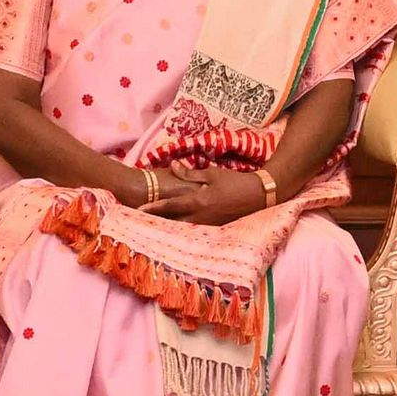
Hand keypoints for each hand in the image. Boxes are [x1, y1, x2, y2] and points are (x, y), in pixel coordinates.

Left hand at [143, 172, 268, 227]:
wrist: (258, 196)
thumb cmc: (234, 182)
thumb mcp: (211, 174)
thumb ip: (190, 173)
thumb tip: (172, 165)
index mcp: (198, 201)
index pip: (170, 206)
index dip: (153, 208)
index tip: (138, 210)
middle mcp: (200, 216)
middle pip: (172, 223)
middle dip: (156, 223)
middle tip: (139, 223)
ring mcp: (207, 224)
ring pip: (182, 229)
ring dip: (167, 228)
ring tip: (151, 227)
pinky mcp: (214, 227)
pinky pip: (194, 230)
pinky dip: (182, 229)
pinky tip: (175, 229)